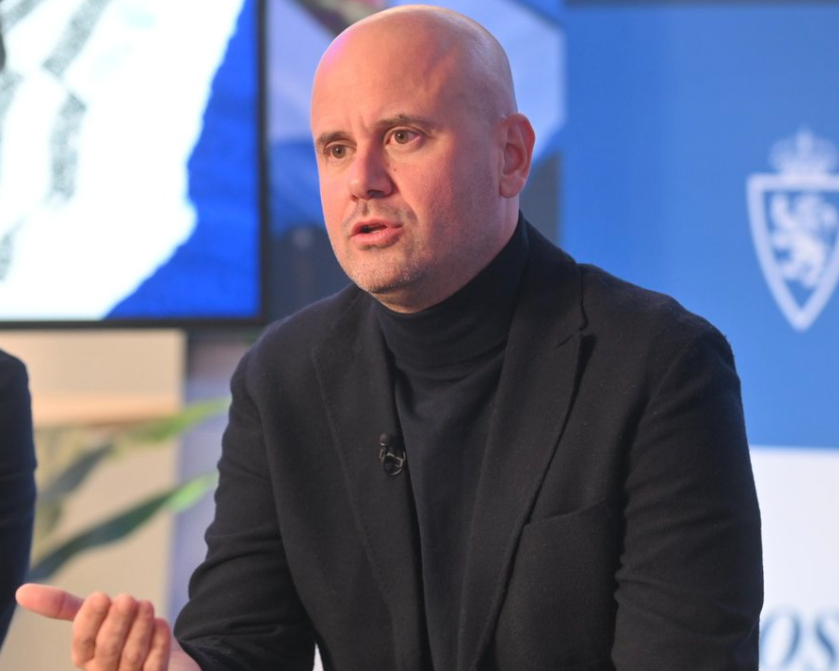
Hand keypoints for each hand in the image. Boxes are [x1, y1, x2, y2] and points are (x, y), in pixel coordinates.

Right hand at [16, 583, 199, 670]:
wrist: (172, 659)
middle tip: (127, 598)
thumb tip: (21, 592)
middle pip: (106, 653)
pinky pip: (154, 668)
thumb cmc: (125, 634)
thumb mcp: (99, 616)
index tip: (100, 596)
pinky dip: (158, 645)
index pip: (82, 644)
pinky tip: (161, 624)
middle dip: (116, 624)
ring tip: (146, 605)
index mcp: (88, 659)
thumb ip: (65, 606)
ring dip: (139, 630)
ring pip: (131, 659)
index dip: (89, 621)